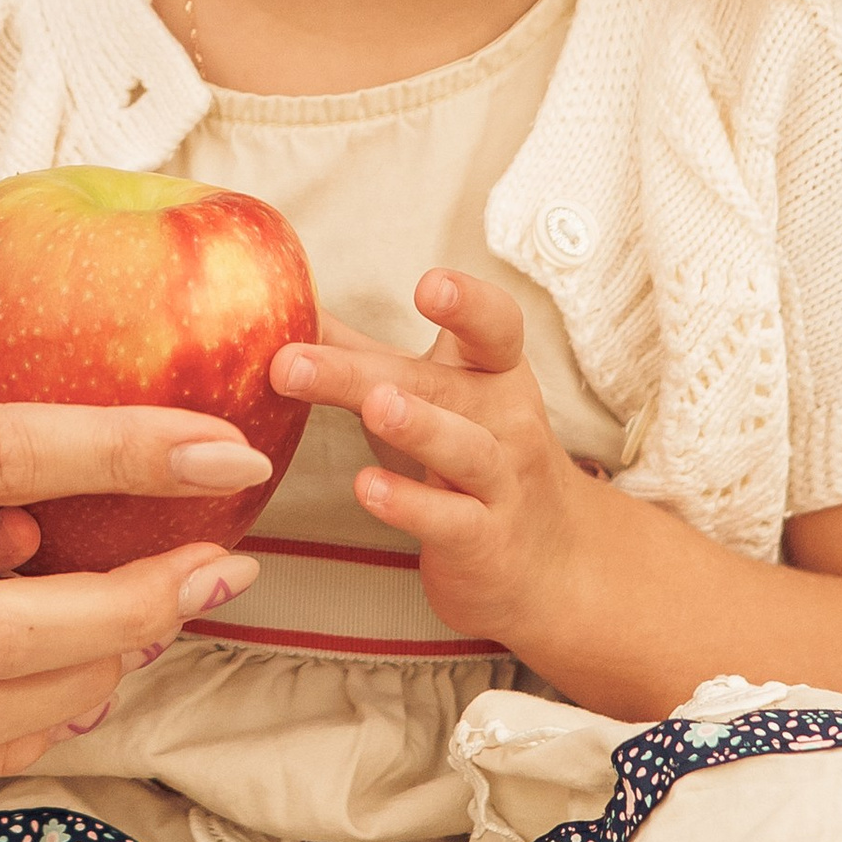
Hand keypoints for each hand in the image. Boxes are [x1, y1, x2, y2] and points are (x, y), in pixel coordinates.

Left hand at [269, 267, 597, 654]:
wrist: (554, 556)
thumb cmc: (475, 450)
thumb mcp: (432, 392)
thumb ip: (360, 353)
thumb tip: (287, 305)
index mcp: (493, 371)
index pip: (495, 326)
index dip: (468, 303)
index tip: (428, 285)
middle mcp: (506, 419)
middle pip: (439, 387)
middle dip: (361, 374)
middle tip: (291, 362)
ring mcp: (502, 482)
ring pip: (462, 450)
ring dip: (417, 428)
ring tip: (371, 408)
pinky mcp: (486, 539)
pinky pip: (450, 519)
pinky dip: (411, 505)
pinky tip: (368, 488)